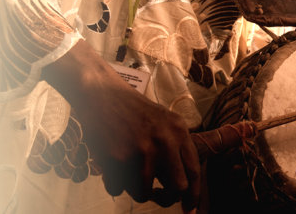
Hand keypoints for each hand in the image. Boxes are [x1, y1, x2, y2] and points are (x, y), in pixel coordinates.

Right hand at [43, 45, 204, 211]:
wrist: (101, 93)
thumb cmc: (131, 110)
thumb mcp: (164, 120)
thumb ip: (176, 147)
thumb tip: (182, 187)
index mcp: (179, 131)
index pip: (194, 171)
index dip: (193, 195)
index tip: (189, 209)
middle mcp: (165, 141)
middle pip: (177, 187)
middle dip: (166, 198)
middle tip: (156, 195)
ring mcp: (142, 150)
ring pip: (143, 193)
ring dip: (134, 189)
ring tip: (126, 172)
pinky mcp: (118, 157)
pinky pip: (117, 188)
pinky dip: (113, 183)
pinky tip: (110, 165)